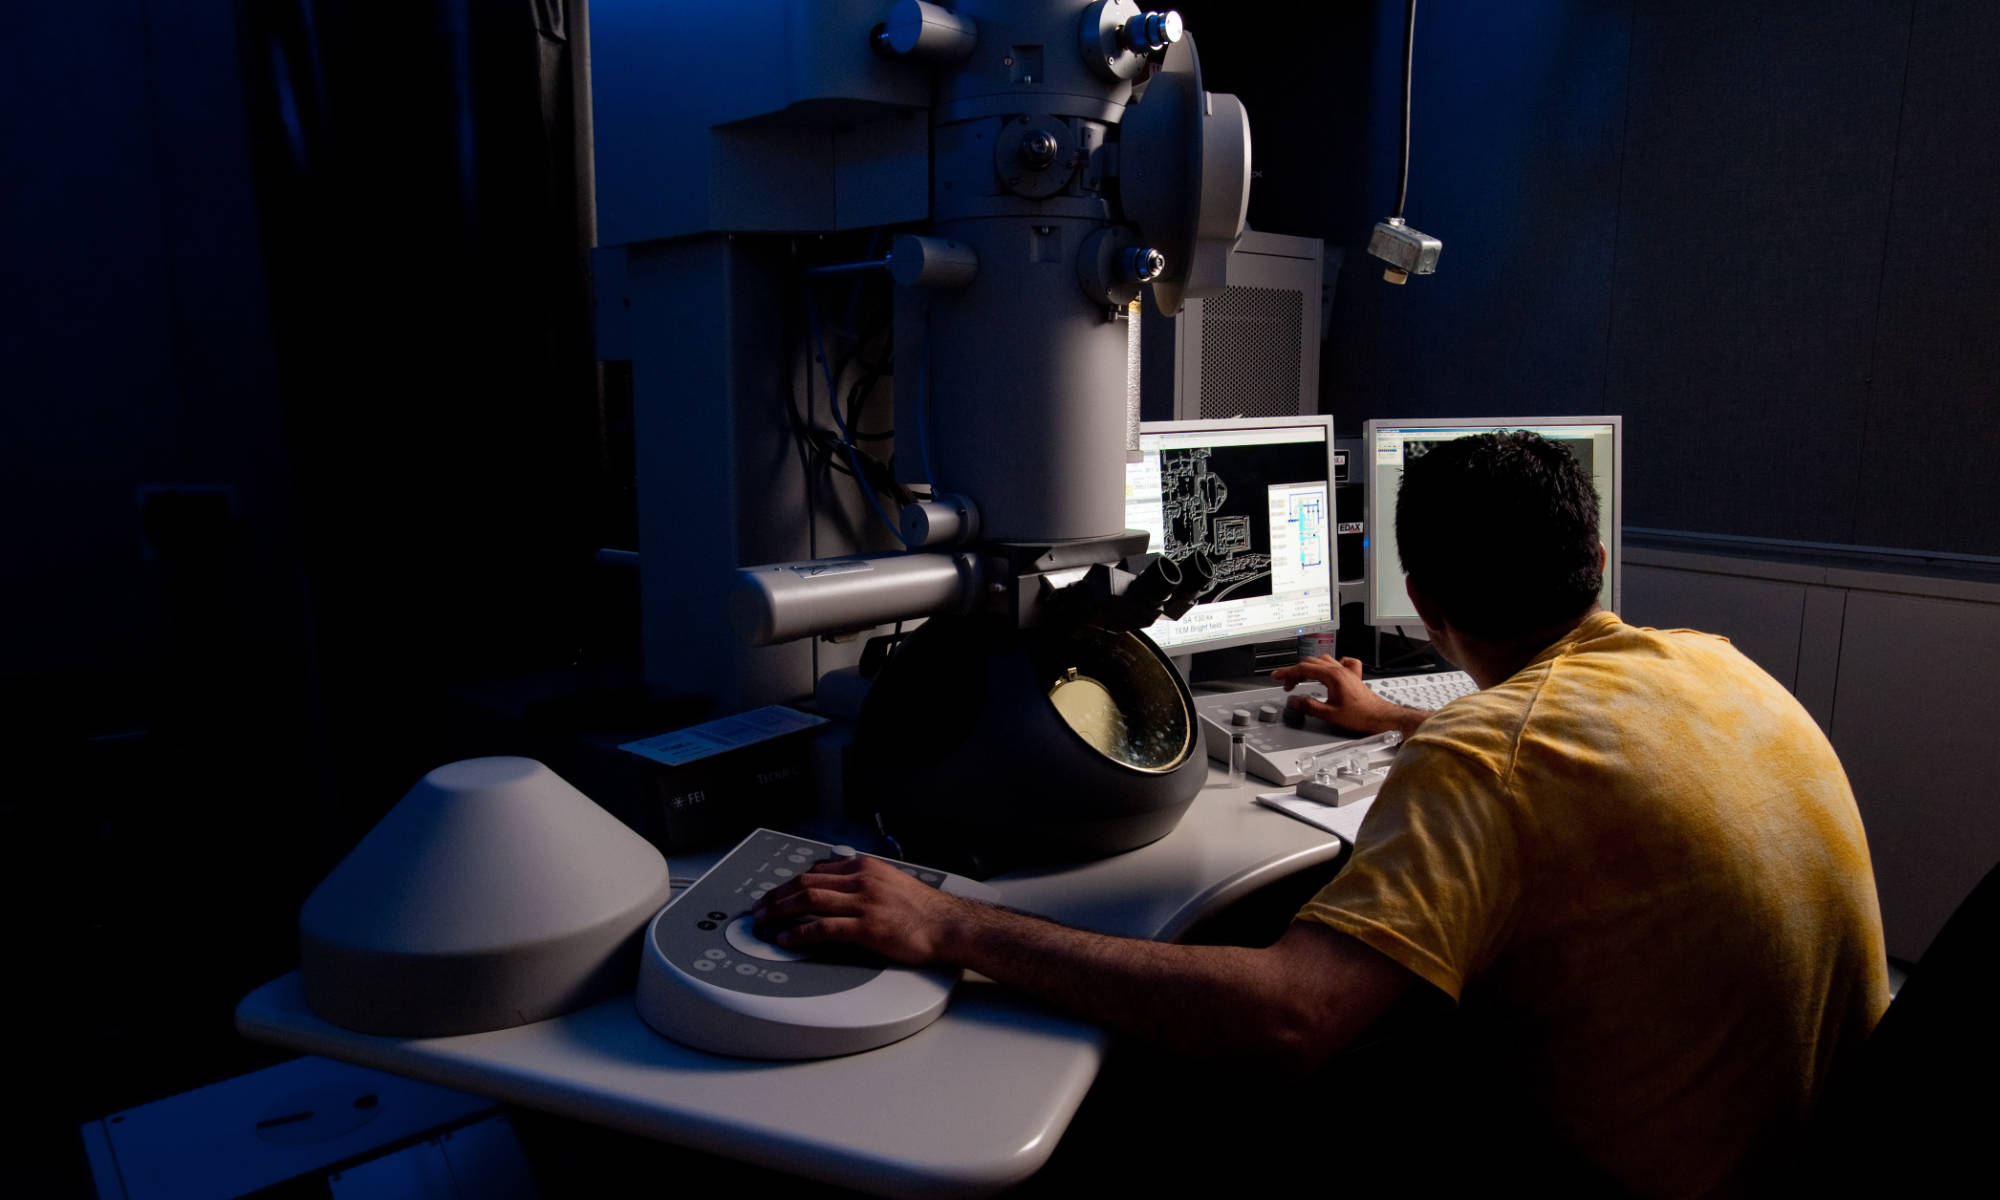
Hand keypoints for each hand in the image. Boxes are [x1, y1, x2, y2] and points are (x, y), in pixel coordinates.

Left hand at [751, 854, 973, 965]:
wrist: (947, 925)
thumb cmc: (922, 910)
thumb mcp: (890, 881)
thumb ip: (863, 882)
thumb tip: (837, 887)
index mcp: (866, 867)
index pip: (817, 870)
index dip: (791, 883)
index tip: (777, 893)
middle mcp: (861, 880)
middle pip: (806, 882)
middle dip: (777, 895)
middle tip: (760, 907)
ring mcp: (863, 903)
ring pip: (809, 900)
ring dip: (780, 910)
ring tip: (764, 921)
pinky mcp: (866, 928)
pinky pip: (823, 928)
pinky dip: (800, 932)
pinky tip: (786, 938)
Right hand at [1268, 654, 1406, 734]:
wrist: (1380, 717)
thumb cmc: (1360, 715)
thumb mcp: (1329, 714)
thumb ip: (1309, 706)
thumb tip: (1294, 701)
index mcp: (1332, 676)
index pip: (1303, 669)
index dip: (1287, 673)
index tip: (1276, 677)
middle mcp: (1340, 670)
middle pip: (1311, 663)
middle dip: (1295, 672)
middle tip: (1287, 685)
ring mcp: (1347, 671)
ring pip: (1323, 660)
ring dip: (1310, 668)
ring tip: (1302, 679)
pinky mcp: (1353, 676)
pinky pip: (1341, 662)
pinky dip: (1331, 664)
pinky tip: (1328, 671)